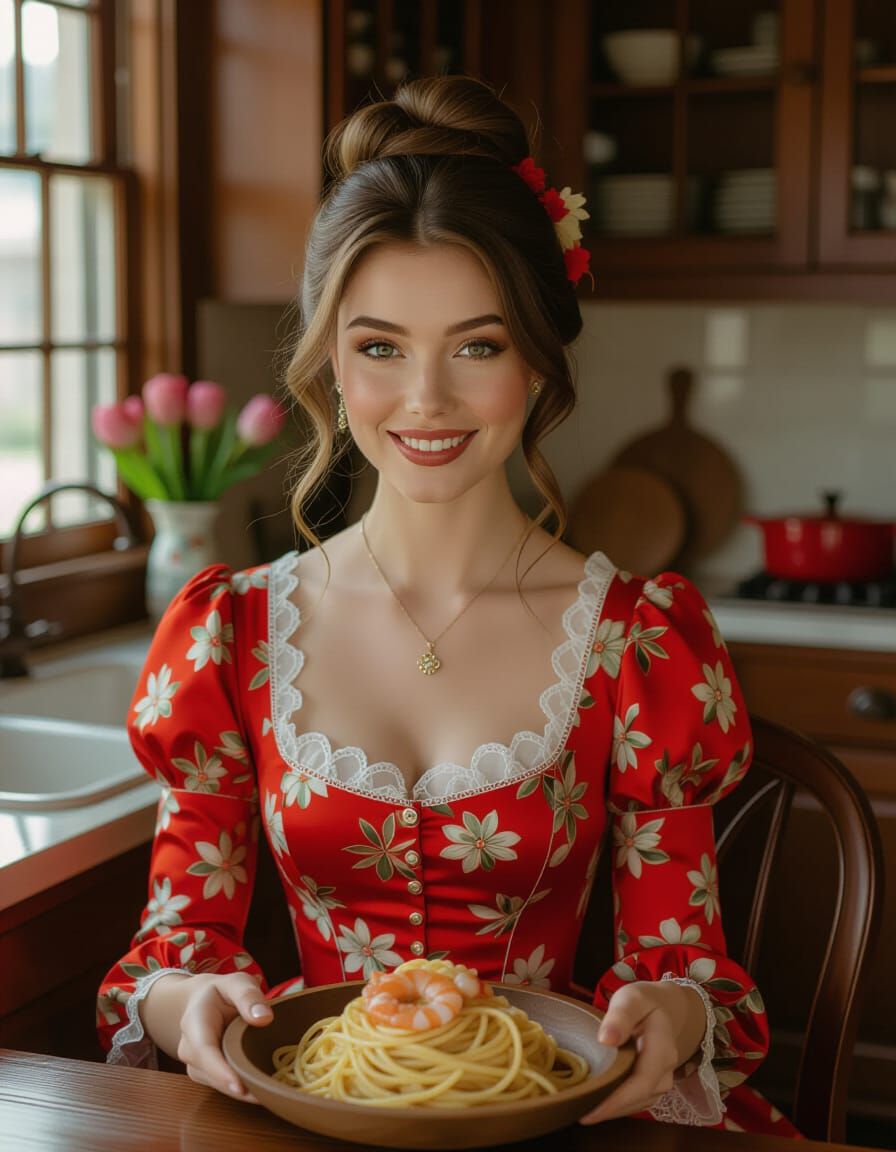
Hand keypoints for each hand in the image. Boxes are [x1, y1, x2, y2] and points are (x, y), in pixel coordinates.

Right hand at [143, 972, 272, 1101]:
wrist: (202, 1001)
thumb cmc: (221, 992)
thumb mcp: (235, 982)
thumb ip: (249, 996)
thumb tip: (265, 1018)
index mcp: (194, 1023)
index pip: (204, 1051)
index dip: (220, 1072)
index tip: (240, 1087)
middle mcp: (189, 1049)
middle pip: (212, 1074)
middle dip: (238, 1087)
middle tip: (269, 1095)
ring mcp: (195, 1065)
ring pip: (218, 1084)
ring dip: (243, 1090)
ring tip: (271, 1093)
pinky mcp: (206, 1075)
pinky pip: (223, 1085)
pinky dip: (243, 1088)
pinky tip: (264, 1089)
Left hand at [579, 980, 705, 1123]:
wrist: (663, 1008)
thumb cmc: (643, 1002)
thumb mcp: (631, 999)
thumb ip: (620, 1016)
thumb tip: (606, 1039)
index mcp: (663, 1047)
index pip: (642, 1082)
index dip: (616, 1100)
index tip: (589, 1110)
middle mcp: (667, 1069)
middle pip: (639, 1098)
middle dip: (609, 1110)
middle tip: (577, 1113)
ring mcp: (662, 1080)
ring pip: (638, 1104)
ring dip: (612, 1110)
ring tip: (582, 1110)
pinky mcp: (653, 1086)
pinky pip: (636, 1101)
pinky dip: (617, 1106)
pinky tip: (596, 1104)